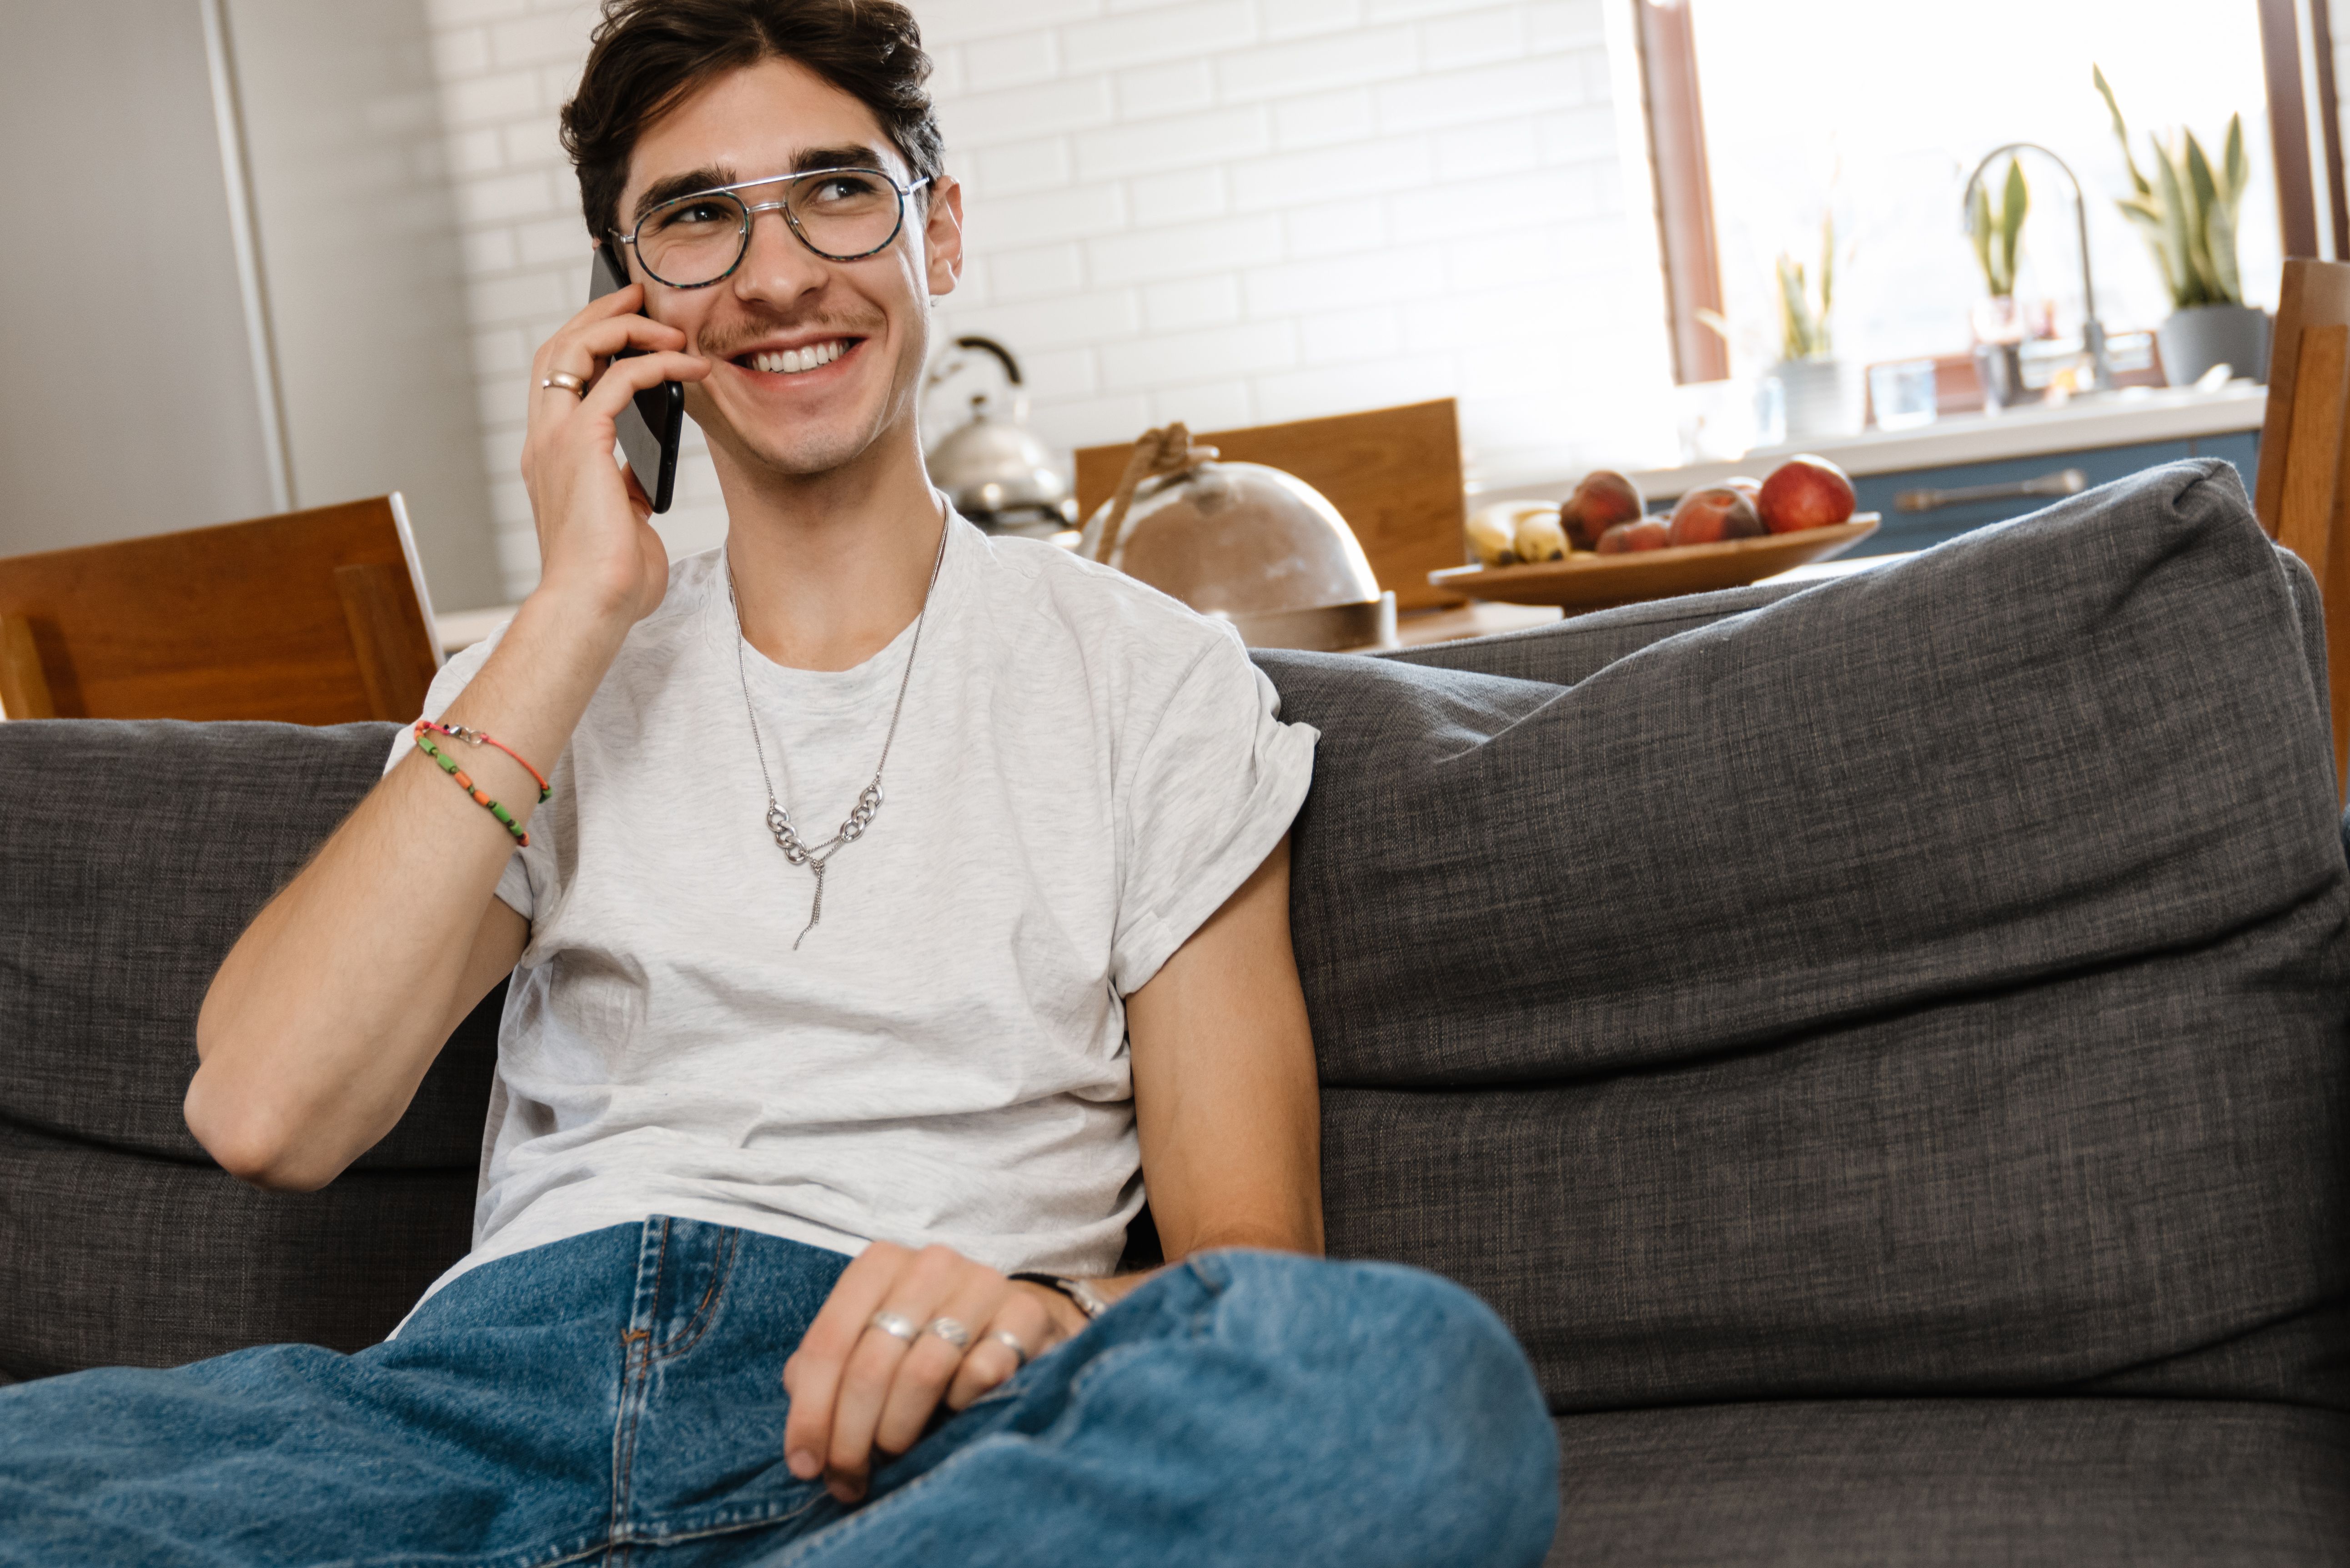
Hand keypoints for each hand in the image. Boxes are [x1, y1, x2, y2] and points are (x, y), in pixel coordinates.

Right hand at [519, 280, 708, 626]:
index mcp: (550, 457)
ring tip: (670, 325)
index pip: (559, 379)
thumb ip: (621, 494)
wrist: (591, 609)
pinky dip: (656, 363)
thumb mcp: (618, 524)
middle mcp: (544, 441)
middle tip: (640, 295)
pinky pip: (618, 380)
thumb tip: (636, 482)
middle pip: (557, 348)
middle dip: (598, 314)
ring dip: (625, 327)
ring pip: (576, 349)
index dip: (589, 342)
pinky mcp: (582, 446)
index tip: (628, 325)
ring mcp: (557, 440)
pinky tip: (691, 367)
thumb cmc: (610, 581)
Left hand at [782, 1243, 1087, 1503]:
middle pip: (870, 1364)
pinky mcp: (1025, 1314)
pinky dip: (960, 1407)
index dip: (809, 1412)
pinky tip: (952, 1419)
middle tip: (848, 1480)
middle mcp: (930, 1264)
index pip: (827, 1343)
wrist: (1012, 1320)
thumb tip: (805, 1433)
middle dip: (850, 1436)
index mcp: (879, 1264)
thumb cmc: (926, 1338)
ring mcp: (981, 1284)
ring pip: (923, 1372)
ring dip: (898, 1431)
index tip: (805, 1465)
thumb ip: (827, 1373)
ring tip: (892, 1459)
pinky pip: (982, 1374)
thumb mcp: (870, 1343)